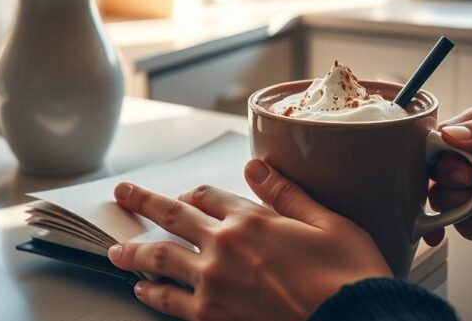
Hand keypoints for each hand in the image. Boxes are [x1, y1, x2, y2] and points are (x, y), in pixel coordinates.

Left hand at [108, 160, 390, 320]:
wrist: (355, 320)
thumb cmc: (349, 275)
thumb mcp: (327, 221)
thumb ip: (286, 194)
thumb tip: (256, 166)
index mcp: (252, 218)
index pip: (206, 196)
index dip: (192, 194)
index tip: (183, 195)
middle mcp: (224, 246)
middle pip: (171, 216)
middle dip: (142, 202)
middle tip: (122, 194)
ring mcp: (213, 282)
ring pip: (159, 258)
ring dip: (134, 252)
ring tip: (116, 250)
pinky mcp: (212, 316)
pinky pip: (169, 302)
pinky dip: (151, 293)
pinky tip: (142, 290)